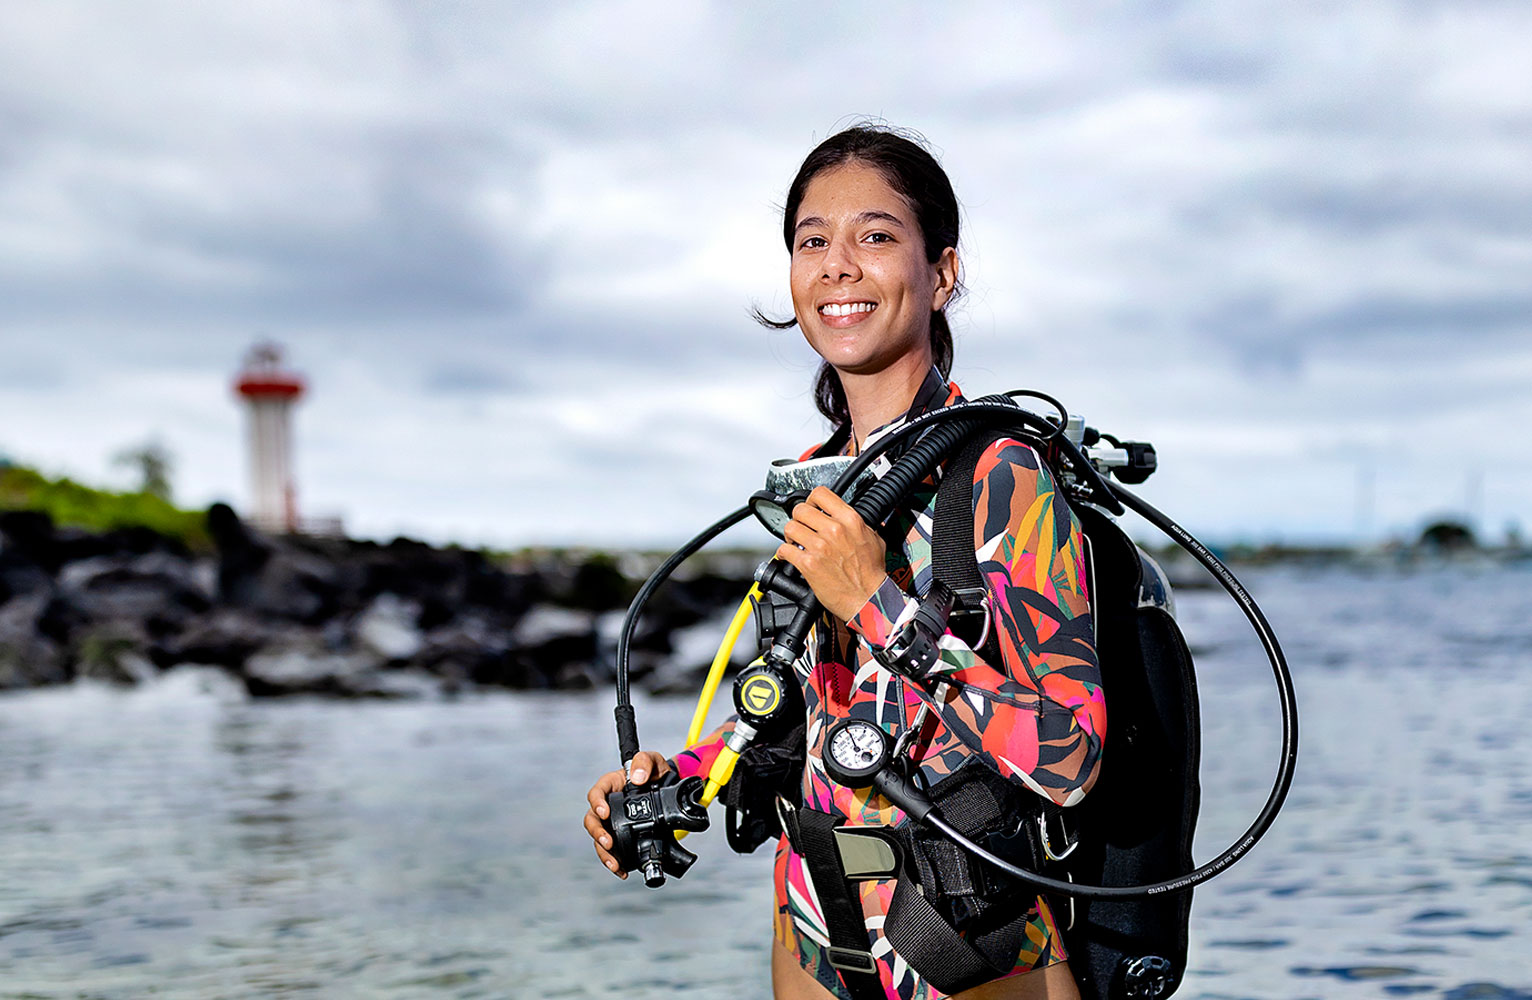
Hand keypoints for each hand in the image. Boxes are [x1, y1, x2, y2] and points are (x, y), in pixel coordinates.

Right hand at [583, 750, 670, 879]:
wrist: (671, 789)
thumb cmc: (657, 771)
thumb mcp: (653, 760)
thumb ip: (644, 761)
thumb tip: (637, 777)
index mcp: (611, 785)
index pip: (596, 793)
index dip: (597, 803)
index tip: (605, 813)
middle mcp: (608, 805)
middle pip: (592, 820)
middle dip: (597, 833)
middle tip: (608, 843)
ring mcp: (614, 822)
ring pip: (600, 839)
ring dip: (604, 853)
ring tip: (614, 863)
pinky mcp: (623, 836)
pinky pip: (614, 850)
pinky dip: (615, 862)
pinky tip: (621, 871)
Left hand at [775, 485, 888, 621]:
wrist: (868, 599)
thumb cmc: (872, 574)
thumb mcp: (874, 540)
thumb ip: (860, 525)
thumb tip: (853, 519)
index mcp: (850, 520)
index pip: (820, 494)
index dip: (812, 500)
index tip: (811, 507)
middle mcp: (834, 530)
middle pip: (801, 510)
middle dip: (799, 518)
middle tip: (802, 527)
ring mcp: (820, 547)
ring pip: (790, 527)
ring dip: (790, 535)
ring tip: (796, 542)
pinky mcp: (808, 564)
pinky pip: (785, 550)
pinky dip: (784, 553)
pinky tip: (791, 556)